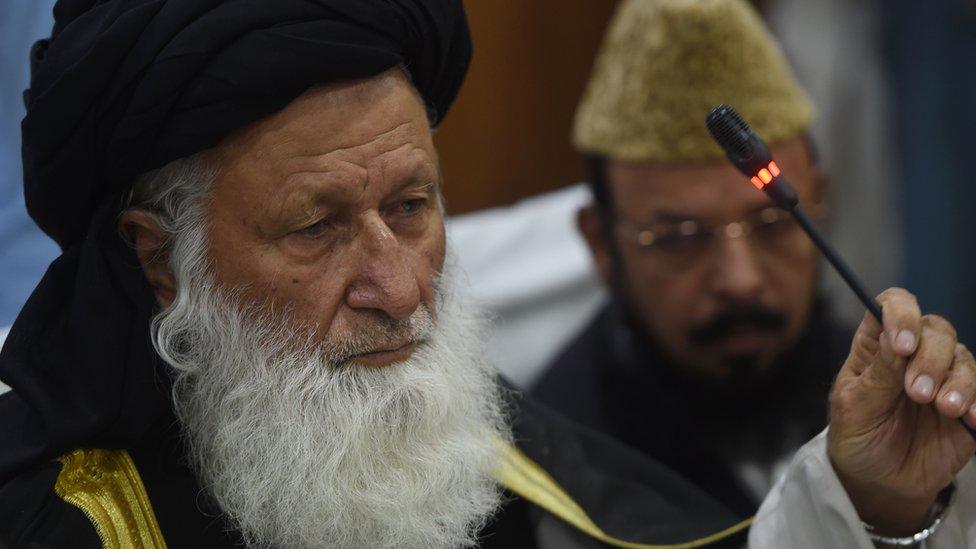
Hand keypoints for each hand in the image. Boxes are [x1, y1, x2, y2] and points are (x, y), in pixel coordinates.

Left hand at [827, 288, 975, 535]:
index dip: (901, 313)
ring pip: (962, 356)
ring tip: (944, 409)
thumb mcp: (855, 408)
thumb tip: (897, 337)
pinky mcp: (967, 403)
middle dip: (930, 357)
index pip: (891, 305)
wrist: (880, 483)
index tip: (902, 344)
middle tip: (917, 393)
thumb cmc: (857, 437)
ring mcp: (942, 376)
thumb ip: (878, 374)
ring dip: (957, 380)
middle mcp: (913, 353)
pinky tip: (967, 418)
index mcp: (877, 346)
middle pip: (936, 329)